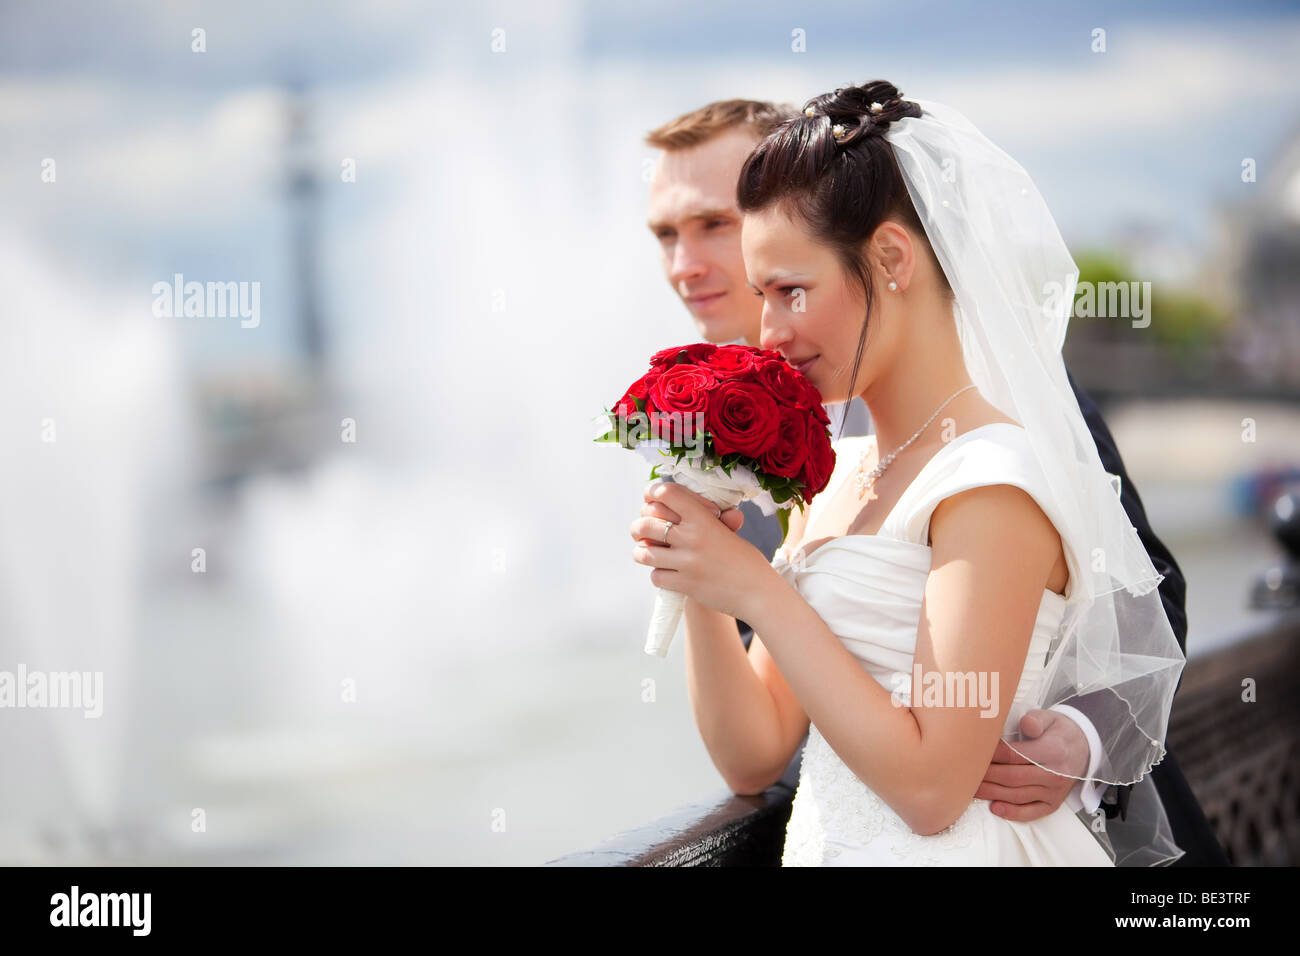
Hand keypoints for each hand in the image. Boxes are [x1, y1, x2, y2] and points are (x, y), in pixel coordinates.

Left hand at [629, 482, 770, 620]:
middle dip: (638, 526)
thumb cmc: (747, 561)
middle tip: (641, 530)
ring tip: (647, 552)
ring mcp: (686, 562)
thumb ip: (713, 520)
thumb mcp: (731, 533)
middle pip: (646, 523)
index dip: (652, 492)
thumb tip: (709, 506)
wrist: (758, 593)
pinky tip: (667, 573)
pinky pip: (655, 576)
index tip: (650, 497)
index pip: (666, 494)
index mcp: (704, 518)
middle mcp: (692, 537)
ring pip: (643, 552)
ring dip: (642, 552)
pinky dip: (658, 575)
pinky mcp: (684, 584)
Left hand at [973, 709, 1089, 821]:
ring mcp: (1054, 792)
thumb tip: (1026, 724)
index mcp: (1053, 751)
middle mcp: (1055, 774)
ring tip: (971, 788)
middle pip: (1012, 777)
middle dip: (986, 775)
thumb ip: (1035, 719)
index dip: (992, 754)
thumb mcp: (1050, 718)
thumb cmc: (1058, 731)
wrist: (1083, 747)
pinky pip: (1031, 813)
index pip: (1015, 754)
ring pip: (1017, 795)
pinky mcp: (1053, 804)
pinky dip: (1012, 813)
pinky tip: (994, 807)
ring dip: (992, 793)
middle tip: (965, 772)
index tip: (974, 751)